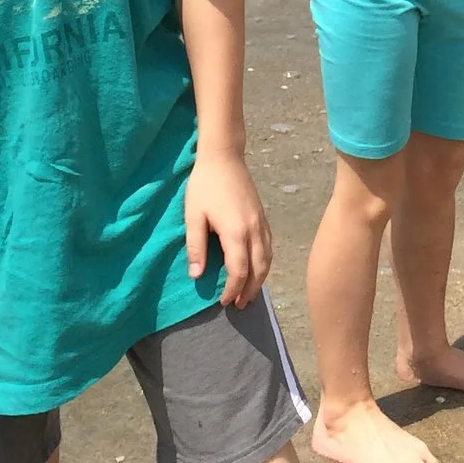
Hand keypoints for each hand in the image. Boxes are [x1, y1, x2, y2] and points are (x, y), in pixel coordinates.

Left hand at [183, 151, 272, 307]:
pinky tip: (257, 268)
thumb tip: (197, 275)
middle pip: (259, 269)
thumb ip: (196, 247)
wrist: (224, 157)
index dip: (232, 289)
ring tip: (249, 293)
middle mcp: (254, 230)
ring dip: (261, 279)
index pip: (239, 270)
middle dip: (250, 290)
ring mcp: (261, 223)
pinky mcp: (263, 217)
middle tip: (239, 305)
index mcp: (236, 232)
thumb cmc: (204, 186)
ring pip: (268, 259)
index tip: (223, 302)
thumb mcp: (193, 216)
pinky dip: (265, 263)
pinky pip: (269, 246)